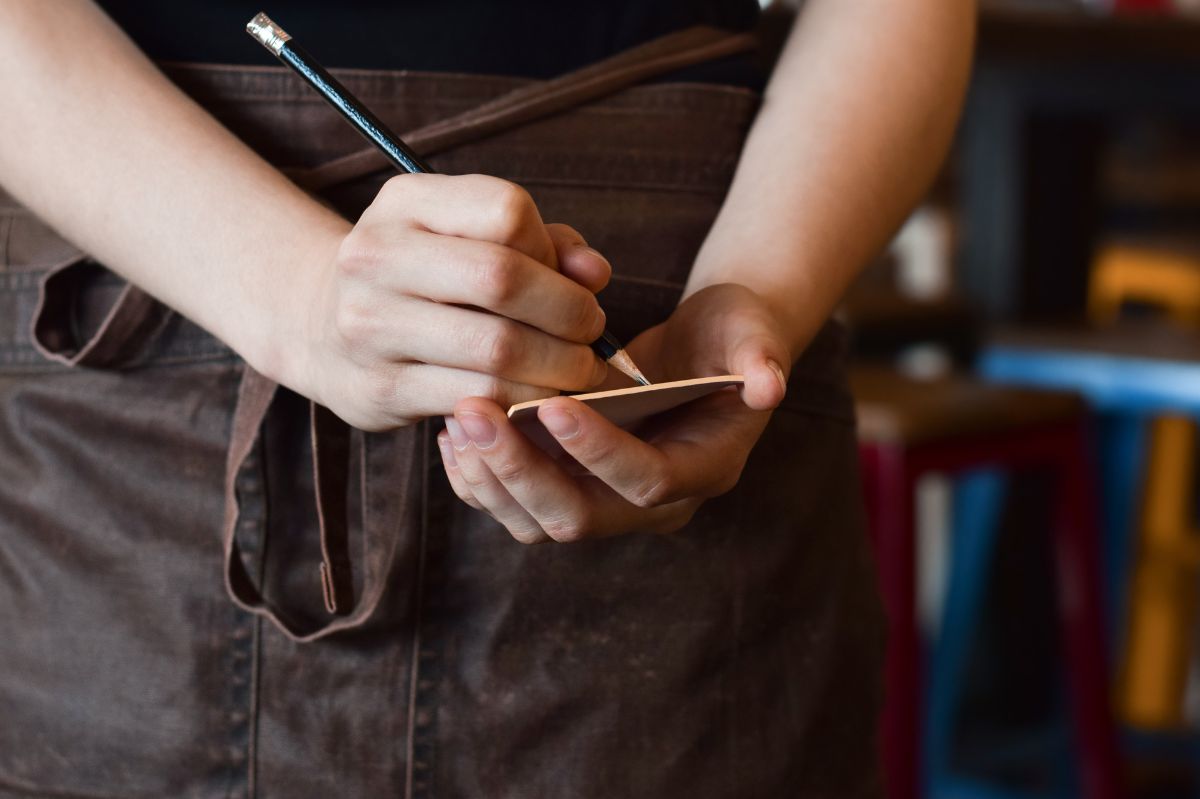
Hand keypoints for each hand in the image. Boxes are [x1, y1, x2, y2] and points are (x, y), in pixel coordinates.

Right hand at [284, 173, 612, 430]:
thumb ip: (544, 244)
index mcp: (405, 202)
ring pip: (497, 348)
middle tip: (590, 332)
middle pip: (503, 278)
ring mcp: (371, 325)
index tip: (567, 278)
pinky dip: (526, 400)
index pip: (506, 210)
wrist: (321, 328)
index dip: (552, 249)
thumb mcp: (469, 237)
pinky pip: (479, 398)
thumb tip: (594, 273)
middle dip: (568, 312)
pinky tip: (539, 397)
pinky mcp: (380, 389)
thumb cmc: (424, 277)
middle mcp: (377, 255)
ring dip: (558, 365)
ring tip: (576, 369)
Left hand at [436, 283, 793, 542]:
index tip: (552, 405)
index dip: (601, 452)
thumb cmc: (732, 335)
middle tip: (474, 412)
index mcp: (704, 469)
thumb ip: (762, 355)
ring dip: (492, 478)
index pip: (648, 482)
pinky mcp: (573, 487)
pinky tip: (452, 433)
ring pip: (539, 521)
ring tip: (458, 420)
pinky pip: (518, 505)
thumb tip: (768, 385)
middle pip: (580, 516)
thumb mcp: (754, 333)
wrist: (707, 348)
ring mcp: (609, 502)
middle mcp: (654, 503)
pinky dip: (481, 479)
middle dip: (521, 470)